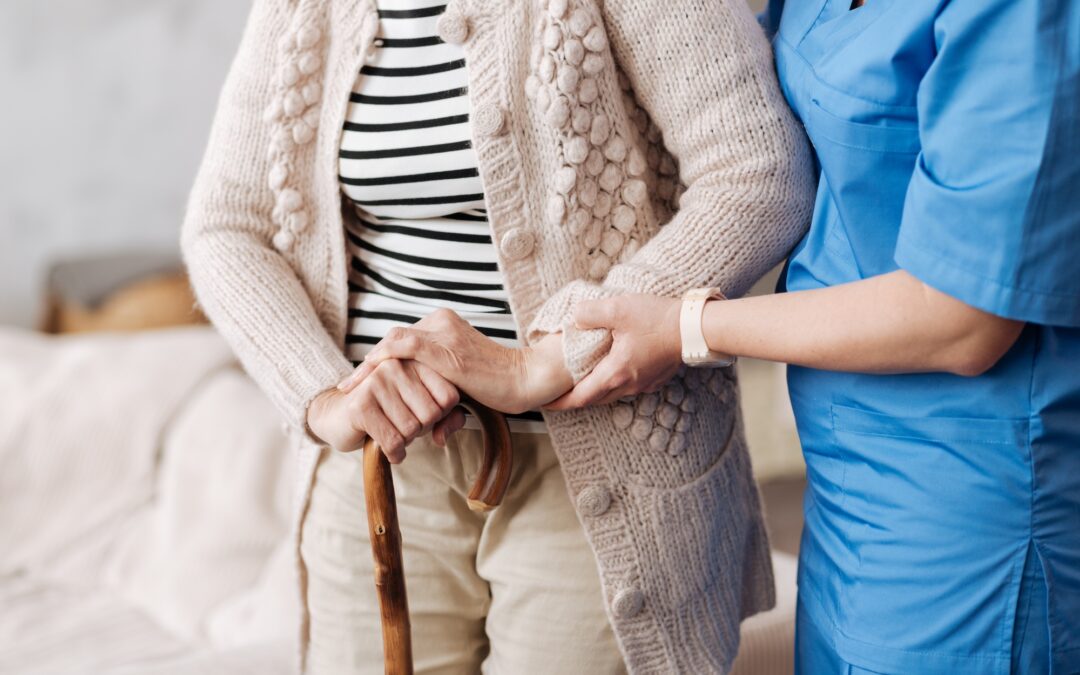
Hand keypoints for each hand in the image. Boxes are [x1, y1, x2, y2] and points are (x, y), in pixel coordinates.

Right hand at [306, 359, 462, 462]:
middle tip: (405, 427)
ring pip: (412, 429)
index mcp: (415, 361)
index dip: (441, 416)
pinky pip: (392, 441)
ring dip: (406, 442)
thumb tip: (443, 437)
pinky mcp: (361, 405)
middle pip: (432, 414)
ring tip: (394, 433)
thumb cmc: (386, 412)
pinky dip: (395, 453)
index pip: (449, 396)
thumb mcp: (420, 409)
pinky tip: (391, 451)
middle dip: (422, 430)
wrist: (337, 415)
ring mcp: (376, 382)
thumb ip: (447, 418)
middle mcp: (396, 366)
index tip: (422, 415)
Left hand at [338, 309, 572, 414]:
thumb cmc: (500, 387)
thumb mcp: (462, 387)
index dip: (379, 361)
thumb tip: (435, 432)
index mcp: (444, 324)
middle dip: (368, 365)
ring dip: (368, 367)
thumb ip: (442, 396)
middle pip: (393, 340)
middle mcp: (440, 322)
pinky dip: (381, 361)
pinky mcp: (445, 349)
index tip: (361, 381)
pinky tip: (366, 377)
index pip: (402, 340)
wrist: (525, 379)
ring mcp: (442, 333)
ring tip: (349, 387)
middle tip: (347, 387)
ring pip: (393, 342)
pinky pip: (403, 347)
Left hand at [546, 294, 682, 409]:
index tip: (544, 404)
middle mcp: (629, 384)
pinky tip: (610, 369)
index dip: (560, 402)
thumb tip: (574, 318)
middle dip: (574, 398)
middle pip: (594, 399)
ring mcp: (644, 383)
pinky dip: (612, 382)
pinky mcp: (655, 378)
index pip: (580, 397)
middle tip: (558, 394)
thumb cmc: (658, 319)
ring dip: (594, 390)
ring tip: (580, 382)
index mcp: (615, 373)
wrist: (695, 327)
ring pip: (611, 394)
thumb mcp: (617, 309)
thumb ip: (589, 313)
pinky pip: (627, 386)